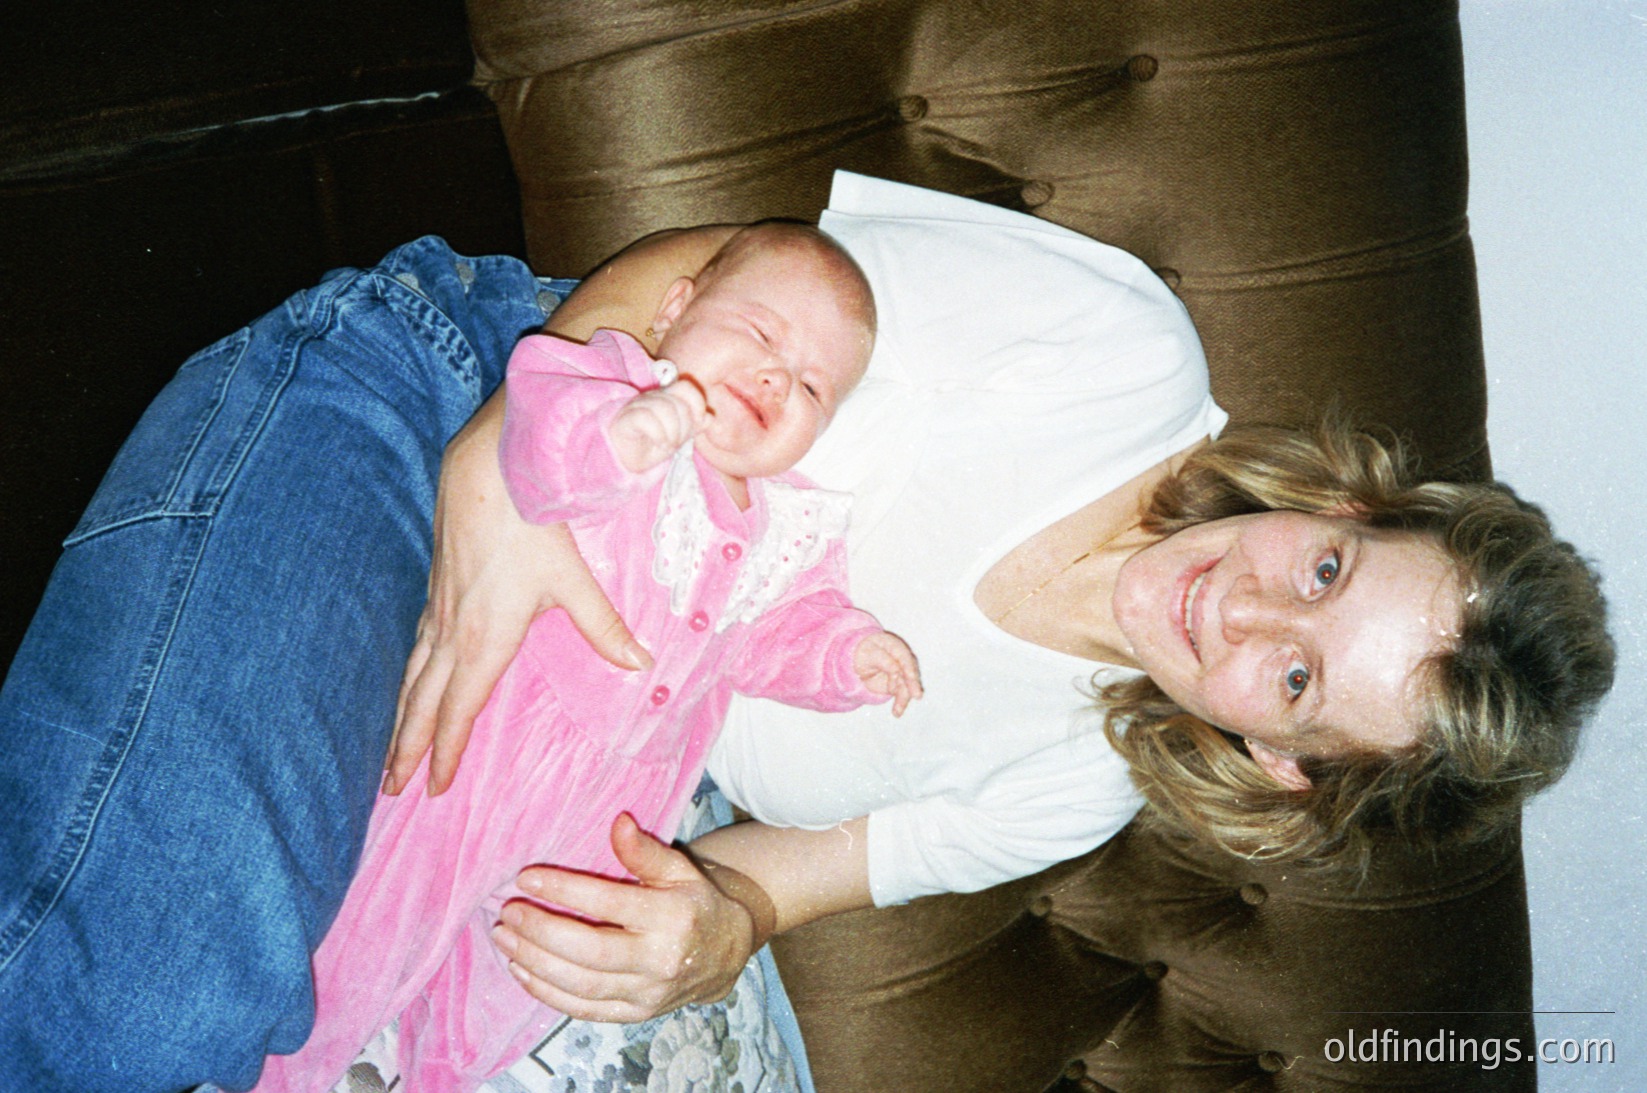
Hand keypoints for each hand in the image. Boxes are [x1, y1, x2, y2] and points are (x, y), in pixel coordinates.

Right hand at [385, 396, 652, 796]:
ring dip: (400, 716)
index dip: (447, 752)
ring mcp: (438, 608)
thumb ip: (604, 627)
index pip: (459, 711)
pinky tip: (412, 676)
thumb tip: (641, 664)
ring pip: (411, 675)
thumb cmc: (532, 524)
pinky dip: (408, 673)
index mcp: (482, 640)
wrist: (488, 467)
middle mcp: (451, 632)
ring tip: (391, 749)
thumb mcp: (574, 579)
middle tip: (391, 787)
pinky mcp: (436, 585)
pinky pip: (415, 644)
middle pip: (422, 702)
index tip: (434, 788)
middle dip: (406, 748)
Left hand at [491, 814, 773, 1021]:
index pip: (609, 903)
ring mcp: (647, 994)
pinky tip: (522, 969)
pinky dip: (546, 993)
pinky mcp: (635, 1015)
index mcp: (672, 917)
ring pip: (581, 985)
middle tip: (509, 912)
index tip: (527, 877)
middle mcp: (660, 960)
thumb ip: (645, 850)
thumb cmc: (694, 903)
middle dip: (542, 932)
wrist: (724, 953)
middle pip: (590, 952)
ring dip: (535, 963)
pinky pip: (583, 1009)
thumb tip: (618, 821)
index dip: (565, 890)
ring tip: (505, 937)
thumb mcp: (678, 869)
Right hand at [607, 374, 709, 472]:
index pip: (685, 387)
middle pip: (678, 402)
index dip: (697, 402)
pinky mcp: (625, 419)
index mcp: (666, 398)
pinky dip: (659, 435)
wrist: (625, 463)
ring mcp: (637, 406)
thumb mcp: (679, 437)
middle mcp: (652, 398)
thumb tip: (709, 417)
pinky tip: (659, 444)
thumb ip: (695, 425)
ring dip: (672, 433)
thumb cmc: (651, 447)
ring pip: (664, 408)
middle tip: (676, 442)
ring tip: (667, 445)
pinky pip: (647, 418)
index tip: (698, 422)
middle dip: (684, 427)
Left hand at [853, 631, 922, 715]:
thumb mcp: (868, 654)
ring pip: (907, 685)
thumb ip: (883, 660)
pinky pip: (902, 693)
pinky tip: (897, 712)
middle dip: (912, 684)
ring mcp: (901, 671)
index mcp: (894, 646)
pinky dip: (900, 703)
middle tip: (916, 695)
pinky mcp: (899, 683)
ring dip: (904, 698)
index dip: (908, 667)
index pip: (904, 656)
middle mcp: (901, 659)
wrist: (858, 661)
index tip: (911, 677)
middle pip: (910, 671)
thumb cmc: (864, 653)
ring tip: (897, 711)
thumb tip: (896, 669)